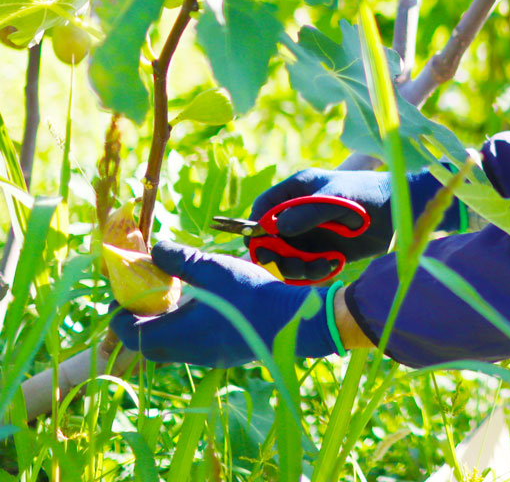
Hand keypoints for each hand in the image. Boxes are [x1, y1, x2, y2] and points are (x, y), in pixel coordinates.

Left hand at [110, 241, 336, 367]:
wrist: (293, 322)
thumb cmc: (249, 295)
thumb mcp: (213, 269)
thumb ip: (180, 259)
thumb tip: (155, 249)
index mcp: (177, 334)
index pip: (129, 334)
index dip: (120, 313)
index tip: (126, 289)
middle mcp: (186, 352)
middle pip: (147, 343)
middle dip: (141, 318)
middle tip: (149, 291)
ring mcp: (206, 356)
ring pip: (170, 344)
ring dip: (165, 321)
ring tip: (177, 292)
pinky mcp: (223, 353)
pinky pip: (191, 343)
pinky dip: (186, 325)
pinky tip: (204, 302)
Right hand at [248, 168, 460, 281]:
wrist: (401, 212)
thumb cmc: (370, 195)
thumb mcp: (339, 199)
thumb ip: (309, 211)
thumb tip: (275, 228)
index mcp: (298, 190)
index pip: (263, 207)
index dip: (256, 227)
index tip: (263, 247)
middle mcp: (299, 213)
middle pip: (269, 239)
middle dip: (278, 256)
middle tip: (295, 265)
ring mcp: (310, 234)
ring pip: (286, 258)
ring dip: (297, 268)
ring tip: (321, 266)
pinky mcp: (323, 251)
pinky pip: (305, 268)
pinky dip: (313, 272)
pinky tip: (333, 266)